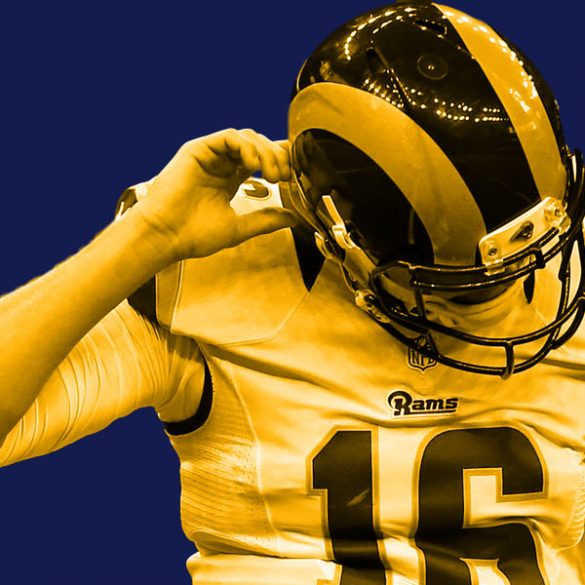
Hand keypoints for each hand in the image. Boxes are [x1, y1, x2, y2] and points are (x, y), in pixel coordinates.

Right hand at [135, 128, 297, 259]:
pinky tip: (253, 163)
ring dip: (265, 151)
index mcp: (230, 180)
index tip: (293, 174)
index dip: (280, 161)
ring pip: (247, 137)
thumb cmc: (194, 235)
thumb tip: (292, 218)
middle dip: (277, 157)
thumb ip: (266, 220)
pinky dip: (246, 146)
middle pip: (259, 146)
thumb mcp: (240, 227)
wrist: (167, 236)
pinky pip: (228, 136)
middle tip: (284, 176)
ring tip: (271, 173)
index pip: (262, 159)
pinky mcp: (198, 149)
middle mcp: (222, 164)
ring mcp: (210, 155)